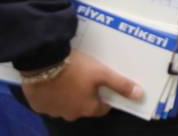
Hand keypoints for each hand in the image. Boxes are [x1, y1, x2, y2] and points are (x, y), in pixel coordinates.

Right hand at [21, 50, 142, 121]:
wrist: (42, 62)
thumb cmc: (76, 68)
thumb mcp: (102, 73)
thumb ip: (120, 85)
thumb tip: (139, 95)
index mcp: (87, 108)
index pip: (102, 108)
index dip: (104, 96)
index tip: (102, 85)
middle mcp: (70, 115)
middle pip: (83, 107)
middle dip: (85, 96)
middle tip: (84, 78)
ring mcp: (53, 111)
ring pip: (65, 105)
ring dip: (68, 96)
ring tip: (68, 78)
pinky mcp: (38, 105)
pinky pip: (49, 102)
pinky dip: (52, 94)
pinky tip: (53, 81)